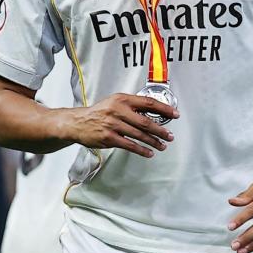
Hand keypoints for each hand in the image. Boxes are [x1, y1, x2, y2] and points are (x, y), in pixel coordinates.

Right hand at [62, 94, 176, 157]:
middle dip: (160, 130)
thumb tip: (153, 112)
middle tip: (170, 135)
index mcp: (122, 99)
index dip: (163, 109)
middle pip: (145, 121)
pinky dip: (141, 150)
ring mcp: (113, 124)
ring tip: (162, 145)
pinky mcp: (109, 138)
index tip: (174, 114)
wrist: (78, 122)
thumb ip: (132, 105)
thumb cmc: (99, 113)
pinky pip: (129, 145)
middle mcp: (118, 110)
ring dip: (153, 141)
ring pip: (139, 134)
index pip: (148, 103)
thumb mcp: (114, 102)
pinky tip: (149, 153)